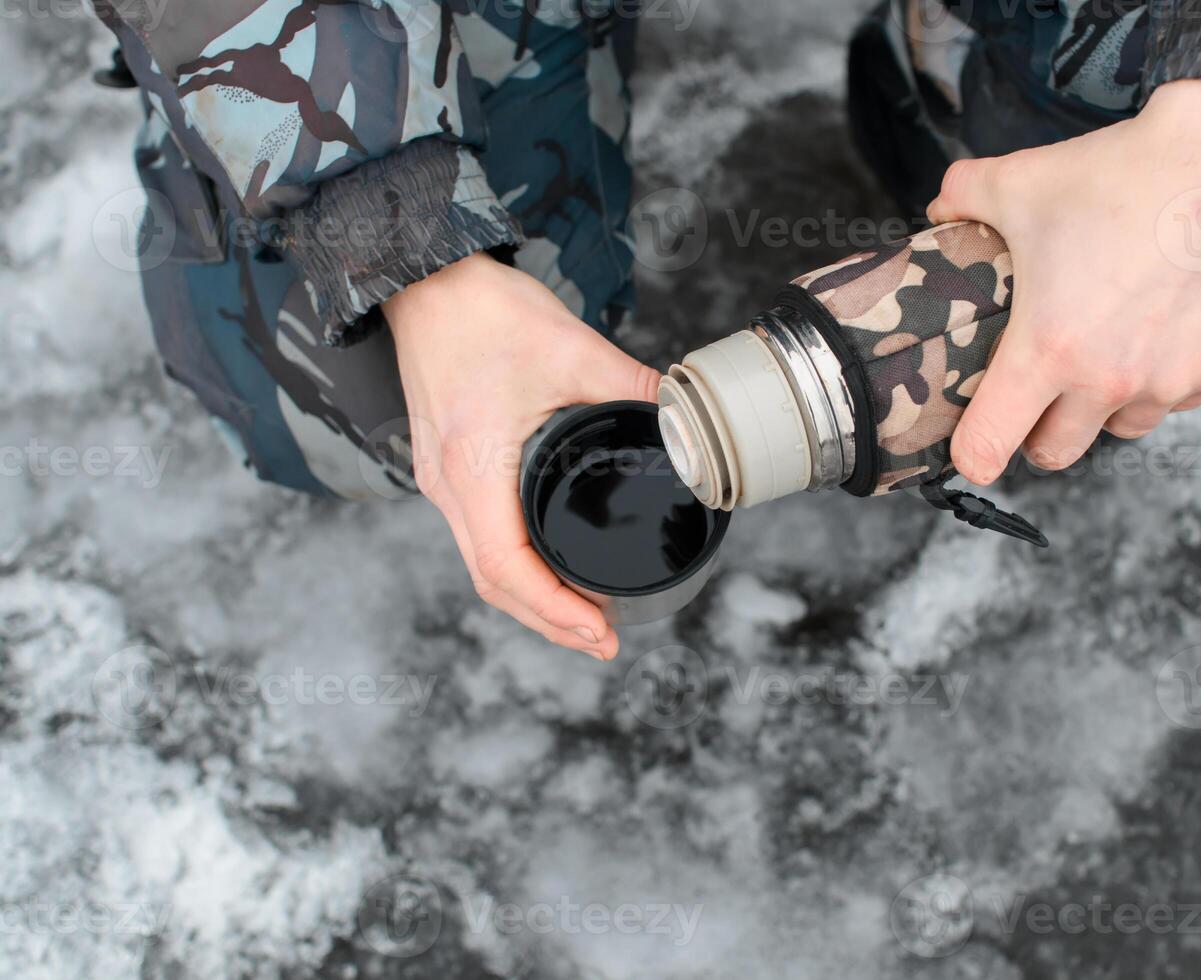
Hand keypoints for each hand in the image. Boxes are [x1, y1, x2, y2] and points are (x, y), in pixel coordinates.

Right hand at [383, 252, 658, 659]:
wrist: (425, 278)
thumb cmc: (484, 312)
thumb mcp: (572, 347)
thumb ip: (635, 385)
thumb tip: (689, 419)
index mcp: (472, 469)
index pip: (507, 568)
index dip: (555, 610)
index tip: (599, 631)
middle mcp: (448, 487)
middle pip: (494, 584)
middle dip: (550, 621)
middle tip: (604, 641)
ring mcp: (442, 481)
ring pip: (484, 567)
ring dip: (532, 600)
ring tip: (586, 618)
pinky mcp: (447, 468)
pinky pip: (479, 538)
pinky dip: (515, 568)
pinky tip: (551, 571)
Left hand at [926, 79, 1200, 483]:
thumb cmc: (1121, 173)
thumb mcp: (1018, 182)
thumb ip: (959, 202)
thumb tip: (937, 215)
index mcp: (1047, 349)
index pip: (988, 445)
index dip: (972, 454)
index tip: (970, 450)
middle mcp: (1108, 380)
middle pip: (1053, 452)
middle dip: (1036, 432)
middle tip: (1036, 391)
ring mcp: (1168, 382)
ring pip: (1117, 428)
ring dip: (1101, 407)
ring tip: (1103, 348)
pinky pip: (1174, 401)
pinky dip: (1160, 380)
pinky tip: (1158, 330)